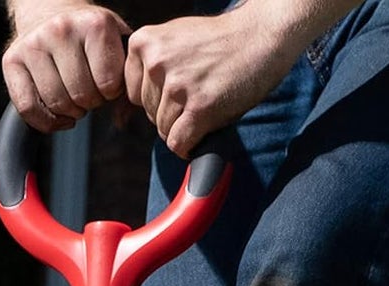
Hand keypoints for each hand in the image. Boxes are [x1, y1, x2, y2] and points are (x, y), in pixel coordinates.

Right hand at [3, 2, 131, 132]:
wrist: (51, 11)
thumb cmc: (89, 38)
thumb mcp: (116, 46)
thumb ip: (128, 80)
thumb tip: (121, 121)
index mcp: (95, 24)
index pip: (108, 84)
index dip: (111, 93)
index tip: (106, 83)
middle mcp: (61, 29)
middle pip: (81, 96)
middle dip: (89, 102)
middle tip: (88, 90)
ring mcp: (33, 43)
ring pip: (56, 104)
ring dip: (69, 111)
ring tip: (73, 97)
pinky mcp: (11, 60)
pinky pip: (28, 109)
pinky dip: (46, 123)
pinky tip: (58, 116)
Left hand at [126, 5, 306, 155]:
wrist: (260, 37)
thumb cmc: (219, 43)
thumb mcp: (174, 40)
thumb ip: (150, 65)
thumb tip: (128, 110)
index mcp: (144, 42)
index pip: (133, 95)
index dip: (158, 99)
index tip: (179, 89)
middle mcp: (156, 62)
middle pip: (149, 115)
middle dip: (172, 114)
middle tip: (198, 96)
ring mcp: (177, 85)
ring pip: (164, 131)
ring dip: (185, 127)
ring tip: (207, 104)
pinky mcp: (199, 108)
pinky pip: (179, 143)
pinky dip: (190, 146)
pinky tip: (203, 131)